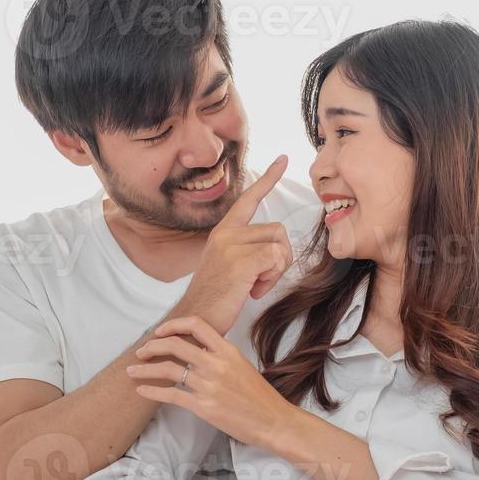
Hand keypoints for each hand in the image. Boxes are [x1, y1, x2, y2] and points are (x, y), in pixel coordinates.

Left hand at [128, 315, 293, 450]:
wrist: (273, 421)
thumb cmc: (259, 396)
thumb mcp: (241, 365)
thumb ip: (219, 355)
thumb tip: (196, 350)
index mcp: (227, 350)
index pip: (196, 325)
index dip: (173, 325)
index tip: (160, 332)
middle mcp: (217, 364)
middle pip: (175, 345)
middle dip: (152, 347)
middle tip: (140, 352)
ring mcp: (209, 385)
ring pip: (168, 370)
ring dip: (145, 369)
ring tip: (132, 371)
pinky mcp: (204, 406)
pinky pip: (171, 395)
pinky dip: (152, 391)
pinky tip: (141, 390)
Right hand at [173, 155, 293, 334]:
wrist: (195, 320)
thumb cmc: (215, 298)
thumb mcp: (227, 265)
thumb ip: (245, 249)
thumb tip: (275, 248)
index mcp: (223, 231)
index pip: (248, 198)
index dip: (268, 179)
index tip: (283, 159)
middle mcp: (225, 233)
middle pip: (277, 230)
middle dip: (280, 258)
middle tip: (260, 279)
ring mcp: (230, 246)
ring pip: (278, 245)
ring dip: (276, 270)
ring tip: (254, 285)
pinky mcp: (239, 261)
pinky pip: (275, 258)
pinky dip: (272, 277)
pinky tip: (253, 290)